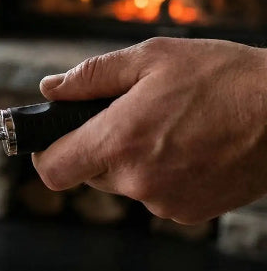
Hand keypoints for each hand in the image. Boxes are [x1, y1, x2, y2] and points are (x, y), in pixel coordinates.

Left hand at [32, 37, 266, 222]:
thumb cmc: (224, 78)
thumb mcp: (152, 58)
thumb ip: (91, 76)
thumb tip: (50, 90)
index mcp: (120, 141)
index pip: (52, 170)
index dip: (45, 152)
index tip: (53, 136)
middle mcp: (137, 180)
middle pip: (88, 173)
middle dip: (98, 147)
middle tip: (131, 116)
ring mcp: (164, 202)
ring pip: (124, 184)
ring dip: (132, 160)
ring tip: (171, 127)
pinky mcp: (189, 212)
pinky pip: (155, 195)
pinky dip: (162, 174)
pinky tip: (191, 147)